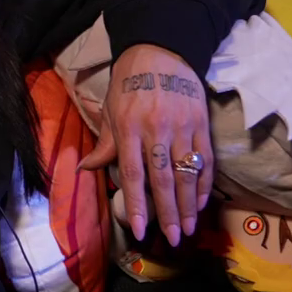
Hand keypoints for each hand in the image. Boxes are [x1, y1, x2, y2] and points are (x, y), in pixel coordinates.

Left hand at [80, 44, 211, 246]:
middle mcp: (157, 131)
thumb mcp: (111, 110)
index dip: (137, 204)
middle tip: (173, 239)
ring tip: (190, 228)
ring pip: (188, 173)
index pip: (134, 174)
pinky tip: (202, 202)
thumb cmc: (129, 83)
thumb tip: (85, 169)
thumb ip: (105, 144)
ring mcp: (183, 128)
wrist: (161, 51)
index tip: (140, 229)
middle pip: (164, 179)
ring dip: (190, 205)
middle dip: (169, 213)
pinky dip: (205, 183)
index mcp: (129, 128)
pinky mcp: (202, 125)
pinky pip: (205, 160)